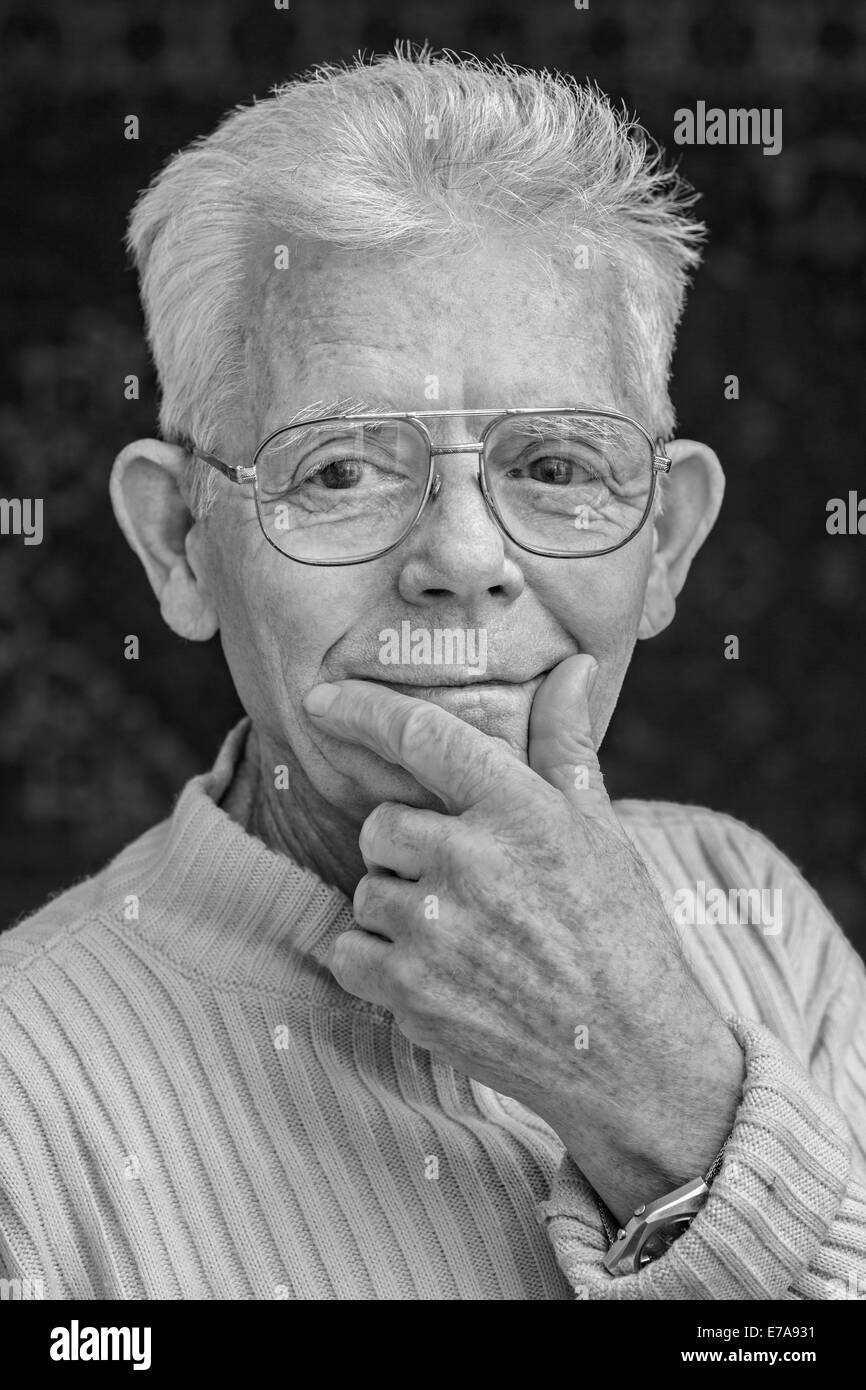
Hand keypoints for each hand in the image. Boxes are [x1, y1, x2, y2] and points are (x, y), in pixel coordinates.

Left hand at [303, 654, 744, 1221]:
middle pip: (381, 826)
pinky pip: (349, 951)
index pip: (420, 736)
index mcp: (518, 809)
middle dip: (408, 849)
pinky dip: (377, 963)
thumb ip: (565, 744)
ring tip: (467, 939)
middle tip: (464, 883)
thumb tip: (571, 666)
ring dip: (399, 910)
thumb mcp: (600, 829)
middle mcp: (469, 860)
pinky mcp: (410, 992)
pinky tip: (437, 974)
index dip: (362, 710)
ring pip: (367, 892)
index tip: (321, 700)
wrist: (632, 1055)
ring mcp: (434, 930)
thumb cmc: (621, 930)